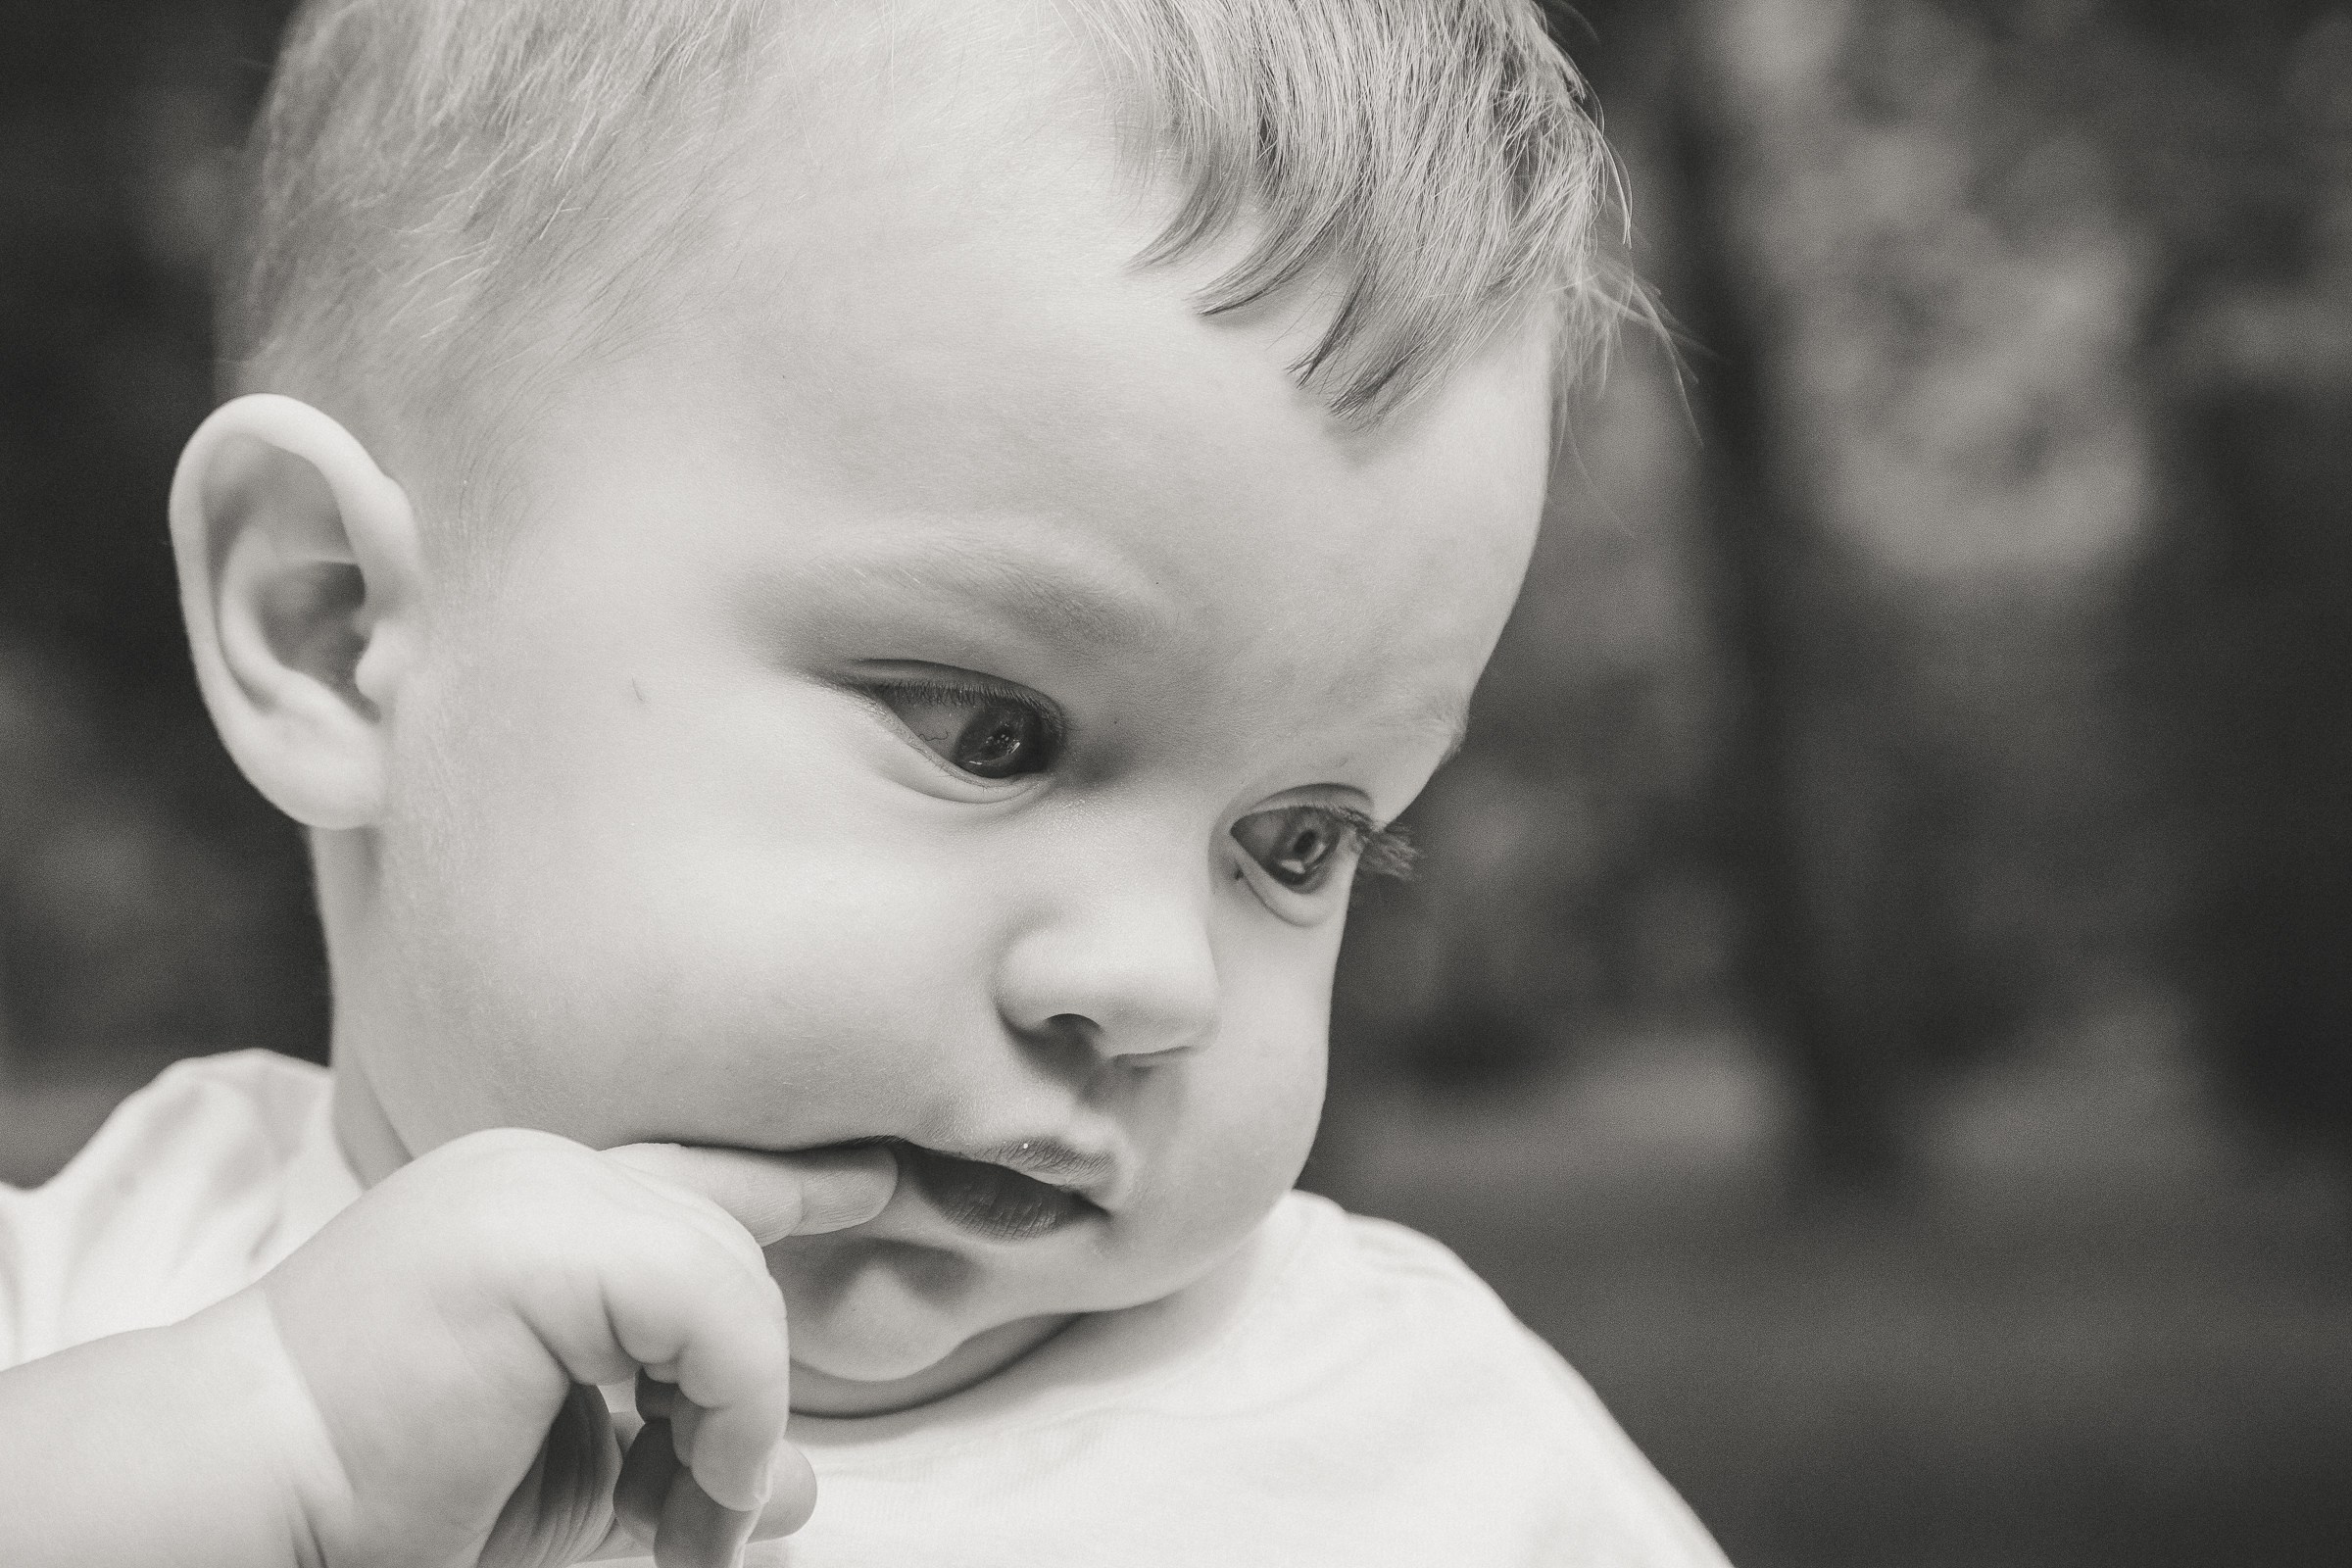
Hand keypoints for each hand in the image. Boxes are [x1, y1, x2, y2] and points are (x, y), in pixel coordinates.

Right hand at [248, 1128, 894, 1567]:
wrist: (244, 1504)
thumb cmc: (384, 1498)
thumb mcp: (575, 1473)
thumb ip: (683, 1452)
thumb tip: (803, 1485)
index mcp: (531, 1202)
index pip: (693, 1174)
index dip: (795, 1183)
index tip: (879, 1184)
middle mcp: (538, 1166)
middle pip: (725, 1249)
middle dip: (750, 1390)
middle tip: (718, 1517)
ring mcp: (537, 1188)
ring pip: (729, 1280)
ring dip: (738, 1420)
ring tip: (693, 1525)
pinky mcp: (541, 1237)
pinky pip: (712, 1309)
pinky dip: (732, 1407)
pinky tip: (696, 1485)